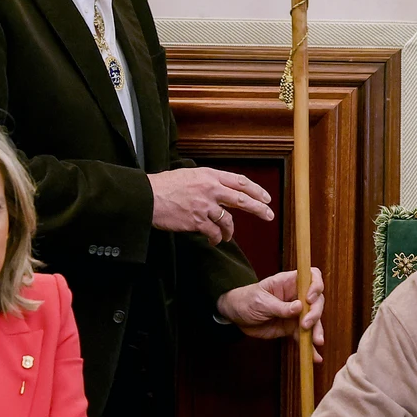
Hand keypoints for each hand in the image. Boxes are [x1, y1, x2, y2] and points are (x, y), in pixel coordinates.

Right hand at [148, 167, 272, 243]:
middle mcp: (210, 189)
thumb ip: (204, 181)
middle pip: (242, 199)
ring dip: (230, 231)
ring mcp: (204, 205)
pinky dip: (216, 238)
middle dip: (259, 208)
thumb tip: (216, 189)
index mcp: (209, 175)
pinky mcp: (197, 221)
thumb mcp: (187, 175)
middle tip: (269, 215)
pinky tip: (214, 240)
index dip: (255, 190)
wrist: (147, 197)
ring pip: (228, 220)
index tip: (265, 197)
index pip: (239, 181)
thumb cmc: (163, 186)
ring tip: (227, 237)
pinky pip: (213, 232)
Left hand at [216, 268, 324, 349]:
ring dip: (317, 330)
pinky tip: (315, 356)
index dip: (316, 285)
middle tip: (306, 324)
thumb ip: (280, 306)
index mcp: (288, 282)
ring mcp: (296, 312)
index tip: (309, 299)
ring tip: (316, 342)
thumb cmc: (246, 301)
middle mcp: (296, 296)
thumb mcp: (261, 302)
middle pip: (317, 300)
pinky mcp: (292, 327)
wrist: (236, 316)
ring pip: (314, 319)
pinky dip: (309, 346)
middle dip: (315, 313)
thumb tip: (299, 307)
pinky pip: (304, 336)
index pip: (312, 276)